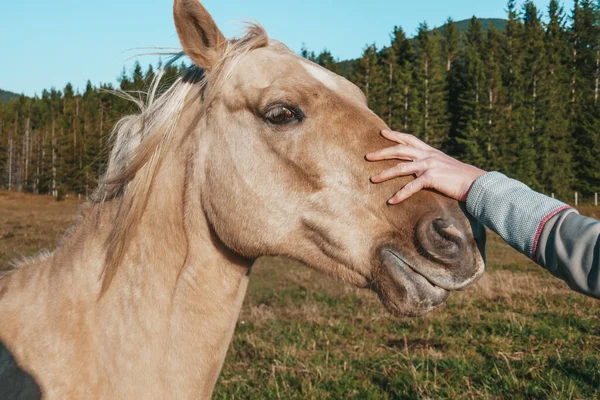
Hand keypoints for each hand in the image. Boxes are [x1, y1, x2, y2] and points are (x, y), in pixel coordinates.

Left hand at [366, 130, 485, 203]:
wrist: (476, 183)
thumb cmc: (460, 178)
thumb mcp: (444, 166)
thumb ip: (432, 165)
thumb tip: (421, 170)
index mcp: (430, 151)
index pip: (409, 139)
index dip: (395, 135)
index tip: (382, 132)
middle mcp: (428, 155)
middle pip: (400, 150)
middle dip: (382, 152)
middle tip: (367, 156)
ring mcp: (429, 165)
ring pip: (401, 167)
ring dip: (385, 174)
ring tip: (372, 180)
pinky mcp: (432, 178)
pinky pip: (411, 187)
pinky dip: (400, 195)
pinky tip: (391, 201)